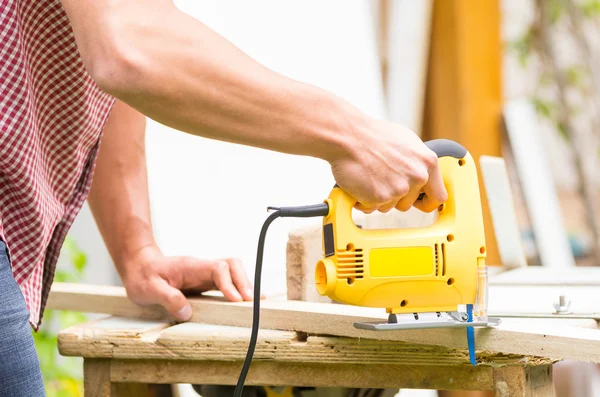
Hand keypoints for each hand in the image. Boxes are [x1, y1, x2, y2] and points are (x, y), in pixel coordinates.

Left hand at [120, 245, 254, 321]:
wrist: (139, 265)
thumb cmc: (143, 276)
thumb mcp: (147, 289)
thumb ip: (167, 298)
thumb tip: (187, 312)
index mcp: (191, 266)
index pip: (218, 268)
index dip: (229, 283)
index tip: (236, 299)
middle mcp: (202, 268)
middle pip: (232, 266)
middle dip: (244, 282)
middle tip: (252, 303)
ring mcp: (205, 274)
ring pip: (233, 272)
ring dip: (245, 286)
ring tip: (256, 304)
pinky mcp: (206, 282)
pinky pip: (228, 283)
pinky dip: (239, 291)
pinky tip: (247, 302)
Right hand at [329, 118, 447, 213]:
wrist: (349, 136)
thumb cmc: (372, 136)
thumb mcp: (406, 142)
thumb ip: (417, 162)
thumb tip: (420, 172)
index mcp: (428, 162)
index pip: (438, 196)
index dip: (425, 202)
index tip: (417, 202)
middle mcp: (417, 176)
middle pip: (408, 204)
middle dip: (393, 198)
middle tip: (381, 181)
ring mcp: (399, 188)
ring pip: (388, 207)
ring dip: (376, 198)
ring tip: (368, 177)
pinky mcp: (380, 197)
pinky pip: (371, 208)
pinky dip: (362, 200)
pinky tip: (359, 183)